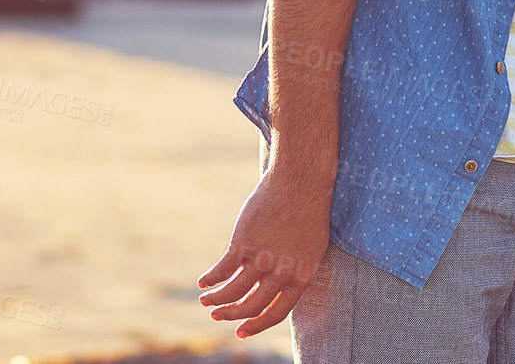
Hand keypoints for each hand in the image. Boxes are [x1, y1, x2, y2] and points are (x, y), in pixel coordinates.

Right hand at [197, 168, 331, 337]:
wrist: (300, 182)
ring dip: (216, 299)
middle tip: (218, 316)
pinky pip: (222, 269)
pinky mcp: (243, 243)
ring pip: (232, 291)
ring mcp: (261, 259)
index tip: (241, 331)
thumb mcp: (311, 248)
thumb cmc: (308, 212)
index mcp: (301, 276)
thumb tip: (277, 289)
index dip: (257, 325)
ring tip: (206, 300)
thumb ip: (295, 271)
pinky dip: (210, 278)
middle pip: (251, 305)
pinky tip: (203, 281)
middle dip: (231, 314)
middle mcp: (281, 272)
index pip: (277, 313)